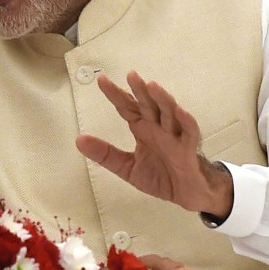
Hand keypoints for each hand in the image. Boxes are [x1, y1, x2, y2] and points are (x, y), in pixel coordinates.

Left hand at [75, 71, 233, 218]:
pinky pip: (189, 132)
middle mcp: (158, 128)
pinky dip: (185, 121)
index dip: (116, 94)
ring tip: (152, 86)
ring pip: (169, 113)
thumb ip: (105, 154)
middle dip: (139, 90)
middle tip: (131, 75)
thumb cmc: (161, 176)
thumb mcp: (126, 167)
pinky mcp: (189, 149)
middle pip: (148, 105)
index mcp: (142, 129)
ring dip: (161, 99)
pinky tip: (179, 111)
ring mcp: (174, 136)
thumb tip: (79, 140)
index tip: (102, 80)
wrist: (187, 194)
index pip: (127, 107)